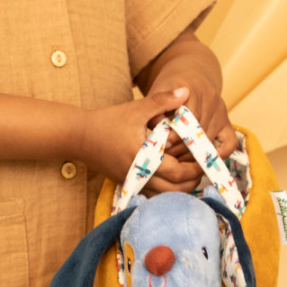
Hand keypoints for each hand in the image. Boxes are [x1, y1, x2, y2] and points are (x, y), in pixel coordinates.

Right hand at [78, 88, 206, 194]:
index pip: (178, 172)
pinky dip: (168, 188)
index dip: (196, 167)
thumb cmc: (107, 121)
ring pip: (166, 195)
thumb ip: (163, 100)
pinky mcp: (129, 184)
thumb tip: (186, 91)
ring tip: (192, 168)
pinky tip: (173, 174)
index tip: (207, 157)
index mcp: (143, 158)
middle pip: (176, 190)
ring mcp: (134, 182)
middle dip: (193, 179)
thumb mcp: (137, 108)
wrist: (79, 137)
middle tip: (203, 164)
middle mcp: (139, 175)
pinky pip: (155, 193)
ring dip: (182, 186)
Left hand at [160, 74, 236, 163]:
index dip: (175, 134)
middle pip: (199, 130)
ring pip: (210, 139)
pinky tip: (205, 161)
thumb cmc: (169, 87)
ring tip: (177, 162)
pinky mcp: (227, 121)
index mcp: (191, 87)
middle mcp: (210, 98)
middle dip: (182, 147)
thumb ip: (155, 110)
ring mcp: (220, 110)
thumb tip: (159, 132)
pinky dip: (220, 154)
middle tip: (168, 158)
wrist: (188, 75)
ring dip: (193, 154)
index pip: (188, 116)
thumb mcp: (157, 93)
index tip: (164, 145)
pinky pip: (230, 142)